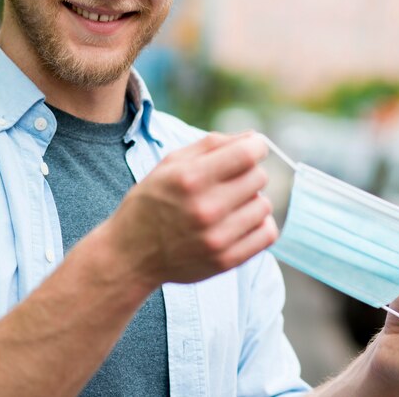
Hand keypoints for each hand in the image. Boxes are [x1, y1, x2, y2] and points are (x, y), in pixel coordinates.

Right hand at [102, 132, 277, 288]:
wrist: (130, 255)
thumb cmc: (151, 201)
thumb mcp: (170, 164)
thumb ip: (211, 144)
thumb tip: (253, 137)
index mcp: (190, 178)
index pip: (247, 154)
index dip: (256, 146)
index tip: (253, 148)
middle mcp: (205, 208)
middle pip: (259, 178)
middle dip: (249, 172)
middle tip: (231, 180)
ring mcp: (217, 238)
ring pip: (264, 205)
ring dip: (252, 200)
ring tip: (231, 203)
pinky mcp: (226, 261)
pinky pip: (267, 234)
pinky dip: (259, 224)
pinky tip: (241, 221)